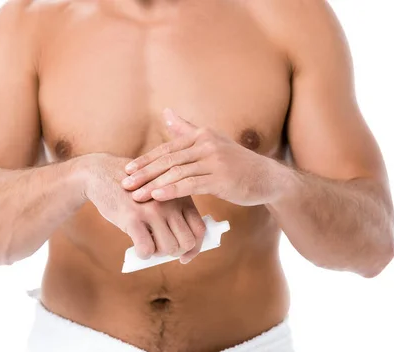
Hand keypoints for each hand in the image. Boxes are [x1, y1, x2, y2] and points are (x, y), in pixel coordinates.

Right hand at [83, 153, 205, 263]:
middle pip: (187, 241)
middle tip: (161, 248)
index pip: (199, 229)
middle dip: (175, 251)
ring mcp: (152, 210)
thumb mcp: (159, 192)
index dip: (194, 248)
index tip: (184, 256)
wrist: (100, 173)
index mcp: (180, 195)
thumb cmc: (131, 189)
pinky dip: (143, 254)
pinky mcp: (133, 217)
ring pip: (169, 247)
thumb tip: (184, 247)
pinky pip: (147, 249)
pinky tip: (136, 247)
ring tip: (147, 244)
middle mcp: (170, 202)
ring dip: (158, 253)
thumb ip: (173, 212)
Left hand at [121, 109, 289, 205]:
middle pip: (168, 160)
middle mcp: (207, 144)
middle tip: (125, 184)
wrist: (267, 179)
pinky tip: (158, 196)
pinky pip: (191, 185)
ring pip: (177, 173)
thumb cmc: (237, 163)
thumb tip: (167, 112)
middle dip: (144, 173)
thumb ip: (187, 129)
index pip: (167, 149)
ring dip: (153, 185)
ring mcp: (215, 161)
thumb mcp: (212, 141)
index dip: (146, 160)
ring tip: (136, 196)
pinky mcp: (222, 178)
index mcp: (202, 136)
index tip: (128, 170)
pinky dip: (172, 190)